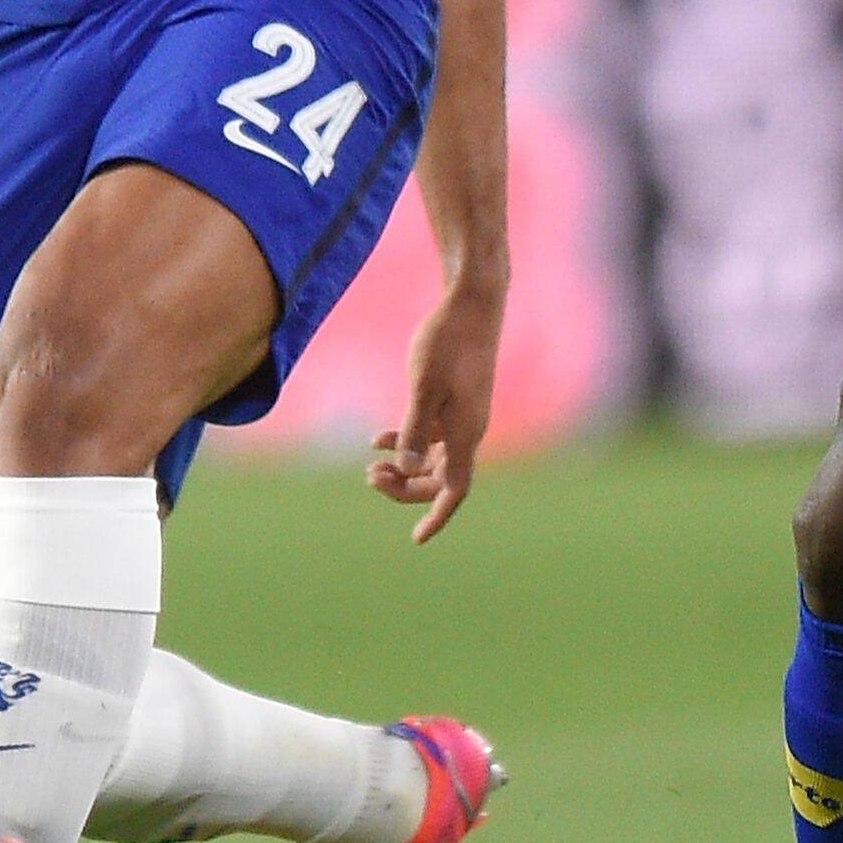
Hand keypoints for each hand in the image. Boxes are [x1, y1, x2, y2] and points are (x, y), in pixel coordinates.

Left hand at [372, 278, 502, 543]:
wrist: (473, 303)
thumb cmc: (447, 341)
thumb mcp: (422, 385)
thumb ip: (414, 428)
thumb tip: (408, 470)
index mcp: (466, 432)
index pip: (454, 490)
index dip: (436, 517)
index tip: (416, 539)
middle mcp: (471, 430)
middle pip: (441, 479)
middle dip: (406, 488)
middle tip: (369, 479)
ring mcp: (466, 415)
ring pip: (436, 459)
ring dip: (406, 467)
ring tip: (370, 466)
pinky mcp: (459, 400)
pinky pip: (434, 436)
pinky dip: (409, 441)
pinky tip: (378, 439)